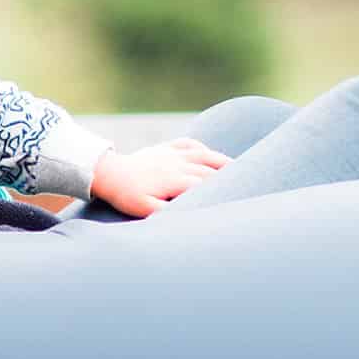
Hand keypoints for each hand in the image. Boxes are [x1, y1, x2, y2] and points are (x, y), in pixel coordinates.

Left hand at [89, 139, 229, 216]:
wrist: (107, 173)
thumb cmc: (126, 195)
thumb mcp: (144, 209)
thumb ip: (167, 211)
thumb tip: (188, 215)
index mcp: (176, 179)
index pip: (207, 183)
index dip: (225, 189)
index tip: (242, 195)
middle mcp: (177, 163)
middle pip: (210, 168)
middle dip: (230, 175)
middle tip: (250, 182)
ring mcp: (171, 153)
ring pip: (203, 153)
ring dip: (222, 159)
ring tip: (239, 167)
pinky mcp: (164, 148)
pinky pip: (188, 143)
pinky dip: (201, 148)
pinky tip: (208, 153)